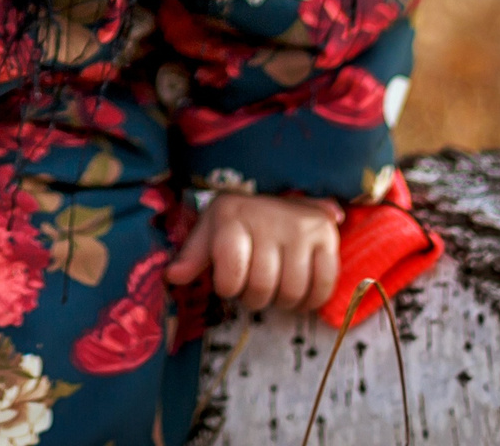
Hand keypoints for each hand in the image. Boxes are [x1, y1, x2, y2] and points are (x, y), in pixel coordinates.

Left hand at [165, 193, 344, 312]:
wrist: (278, 198)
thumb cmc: (237, 222)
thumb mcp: (209, 232)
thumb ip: (192, 256)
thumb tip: (173, 277)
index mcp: (231, 215)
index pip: (229, 276)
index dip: (229, 288)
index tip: (230, 279)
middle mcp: (267, 217)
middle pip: (260, 288)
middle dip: (254, 298)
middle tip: (254, 286)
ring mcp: (300, 226)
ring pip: (291, 291)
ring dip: (282, 302)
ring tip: (276, 288)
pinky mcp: (327, 235)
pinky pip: (323, 284)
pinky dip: (311, 299)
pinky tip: (301, 293)